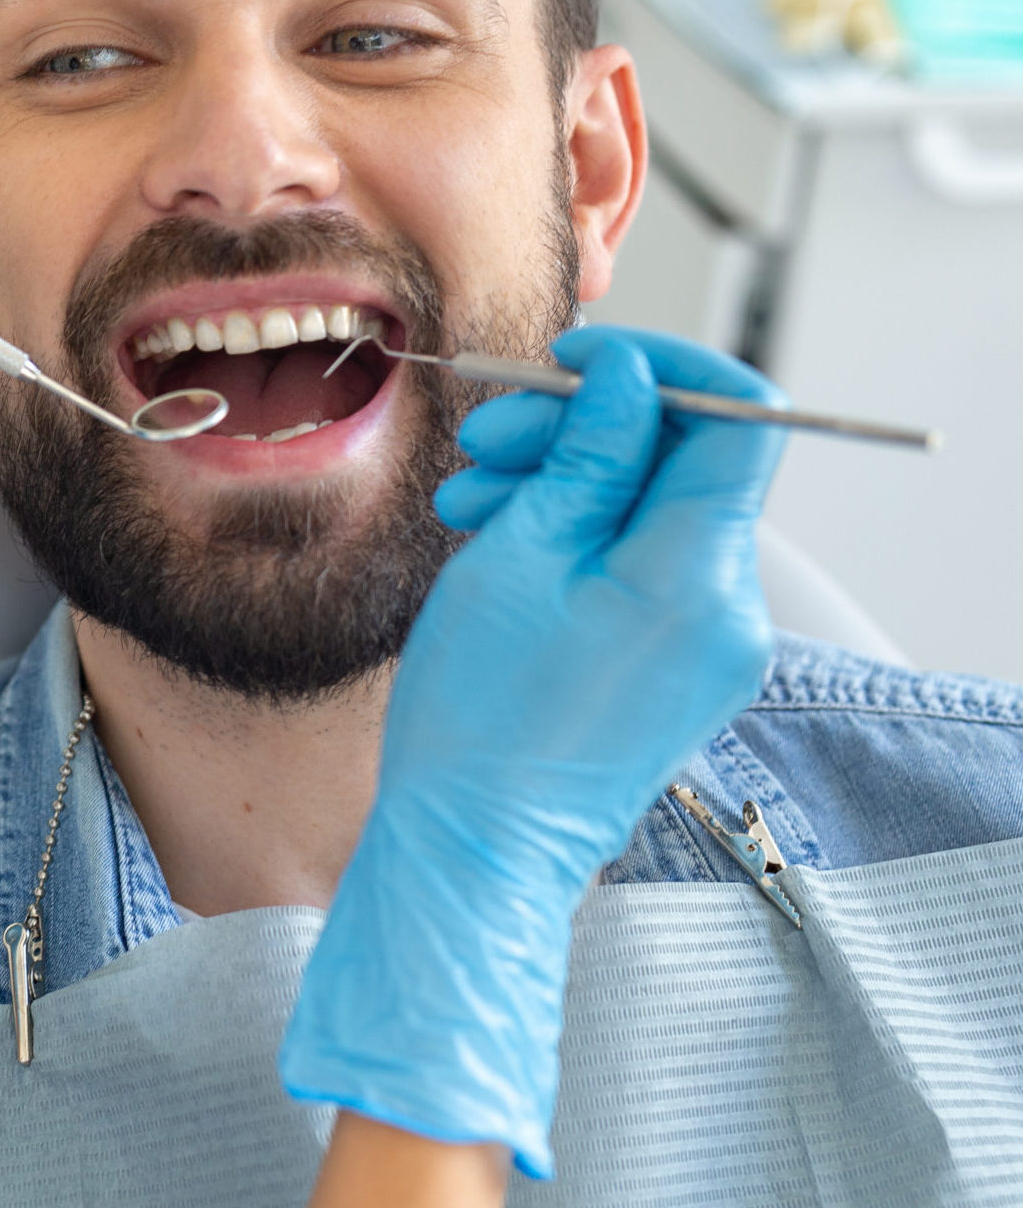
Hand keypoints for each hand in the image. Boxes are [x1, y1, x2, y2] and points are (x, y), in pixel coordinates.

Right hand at [279, 328, 786, 1175]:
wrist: (475, 849)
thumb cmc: (481, 715)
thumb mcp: (521, 556)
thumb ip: (590, 456)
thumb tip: (630, 380)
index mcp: (697, 574)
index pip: (736, 417)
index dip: (660, 367)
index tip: (580, 358)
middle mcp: (727, 607)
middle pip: (682, 462)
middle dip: (584, 429)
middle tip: (489, 436)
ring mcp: (709, 642)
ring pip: (651, 511)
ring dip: (566, 482)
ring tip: (470, 499)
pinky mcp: (679, 664)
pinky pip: (642, 565)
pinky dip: (579, 536)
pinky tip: (500, 538)